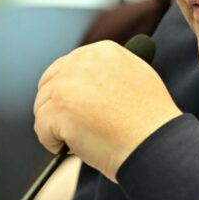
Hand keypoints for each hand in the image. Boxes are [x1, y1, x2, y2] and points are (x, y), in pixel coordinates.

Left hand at [33, 41, 181, 181]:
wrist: (156, 144)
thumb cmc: (151, 123)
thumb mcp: (137, 79)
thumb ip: (109, 73)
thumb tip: (86, 84)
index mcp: (103, 51)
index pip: (68, 66)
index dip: (71, 92)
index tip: (79, 109)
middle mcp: (83, 61)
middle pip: (49, 83)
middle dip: (58, 107)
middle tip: (76, 128)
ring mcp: (68, 84)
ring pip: (43, 107)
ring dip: (57, 127)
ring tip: (84, 140)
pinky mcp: (58, 109)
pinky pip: (42, 129)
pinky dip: (54, 143)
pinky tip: (78, 148)